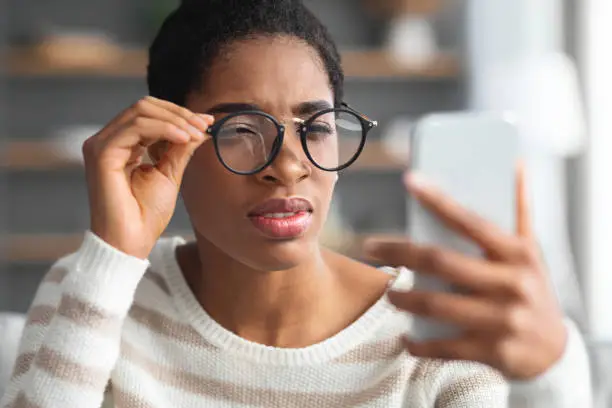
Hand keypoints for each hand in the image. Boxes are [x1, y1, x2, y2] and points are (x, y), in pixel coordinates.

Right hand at [83, 96, 213, 258]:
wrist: (132, 242)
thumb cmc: (146, 215)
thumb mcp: (169, 173)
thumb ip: (180, 148)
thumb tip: (200, 127)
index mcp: (121, 145)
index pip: (149, 114)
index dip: (180, 114)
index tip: (207, 122)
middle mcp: (108, 141)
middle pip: (144, 106)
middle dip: (179, 114)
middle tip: (204, 126)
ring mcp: (101, 145)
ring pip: (141, 112)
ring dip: (175, 120)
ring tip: (197, 133)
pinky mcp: (101, 153)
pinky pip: (136, 127)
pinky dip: (164, 128)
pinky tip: (184, 139)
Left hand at [364, 164, 567, 379]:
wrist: (556, 351)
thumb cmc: (533, 291)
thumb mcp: (531, 252)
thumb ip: (520, 210)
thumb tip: (515, 166)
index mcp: (517, 254)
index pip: (470, 221)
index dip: (438, 200)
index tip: (409, 181)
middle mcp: (511, 283)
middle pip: (441, 262)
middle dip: (399, 252)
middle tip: (370, 247)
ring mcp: (502, 319)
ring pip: (436, 305)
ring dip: (403, 299)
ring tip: (389, 294)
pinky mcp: (492, 351)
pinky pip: (444, 346)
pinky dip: (419, 343)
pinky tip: (406, 338)